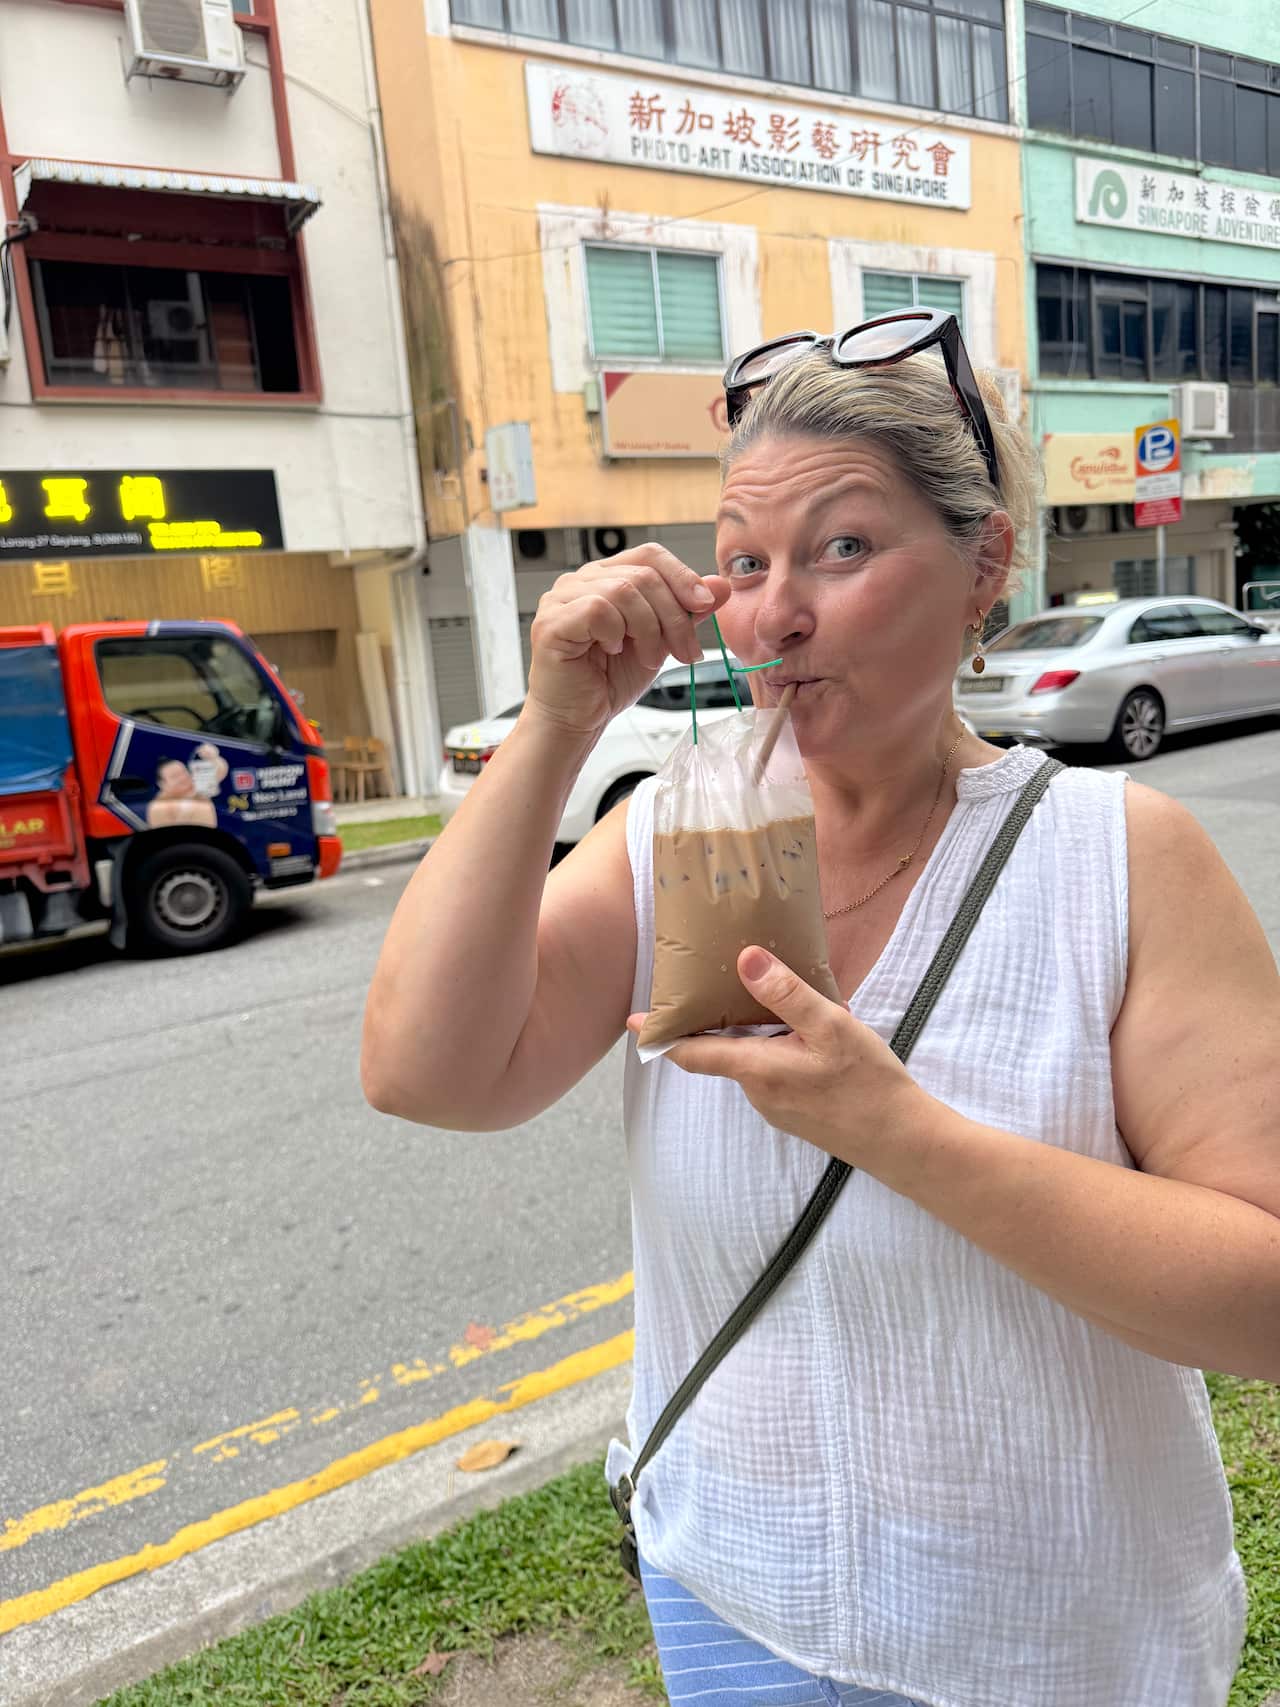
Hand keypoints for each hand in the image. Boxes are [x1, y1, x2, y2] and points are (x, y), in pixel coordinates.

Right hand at [525, 542, 730, 738]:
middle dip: (673, 615)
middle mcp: (581, 580)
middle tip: (684, 651)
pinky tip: (612, 651)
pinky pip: (597, 610)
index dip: (682, 576)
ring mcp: (561, 598)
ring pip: (623, 591)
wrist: (578, 720)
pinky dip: (616, 633)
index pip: (650, 556)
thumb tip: (719, 585)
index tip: (704, 605)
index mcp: (606, 577)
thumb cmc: (609, 681)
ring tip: (649, 658)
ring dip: (648, 630)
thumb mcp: (661, 642)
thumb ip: (687, 612)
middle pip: (643, 574)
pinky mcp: (551, 622)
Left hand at [627, 946, 933, 1168]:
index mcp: (757, 1070)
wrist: (903, 1142)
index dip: (661, 1035)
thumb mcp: (830, 1027)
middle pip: (722, 1051)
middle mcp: (758, 1092)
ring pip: (752, 1060)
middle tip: (713, 981)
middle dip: (716, 1020)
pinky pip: (773, 1071)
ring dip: (755, 1032)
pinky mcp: (796, 1111)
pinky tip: (809, 1031)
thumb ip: (786, 994)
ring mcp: (777, 1106)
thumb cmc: (868, 1083)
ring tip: (775, 996)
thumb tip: (744, 959)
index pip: (691, 1053)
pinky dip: (777, 1048)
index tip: (633, 1020)